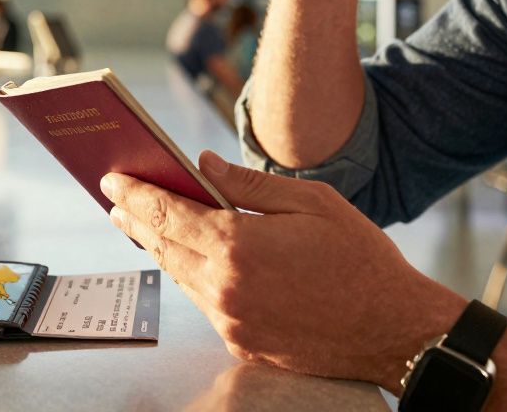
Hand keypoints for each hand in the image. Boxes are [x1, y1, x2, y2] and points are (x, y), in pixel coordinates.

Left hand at [100, 151, 459, 386]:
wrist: (393, 330)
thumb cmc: (360, 260)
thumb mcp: (312, 202)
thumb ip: (250, 185)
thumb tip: (203, 164)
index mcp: (239, 246)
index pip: (168, 213)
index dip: (136, 193)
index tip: (113, 179)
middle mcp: (225, 287)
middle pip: (163, 247)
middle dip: (136, 219)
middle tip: (116, 199)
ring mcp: (231, 320)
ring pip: (180, 277)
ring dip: (159, 248)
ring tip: (144, 225)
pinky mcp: (242, 342)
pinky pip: (204, 302)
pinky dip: (191, 277)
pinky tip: (188, 261)